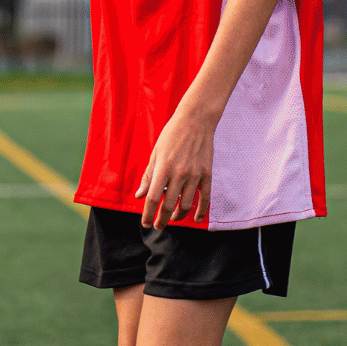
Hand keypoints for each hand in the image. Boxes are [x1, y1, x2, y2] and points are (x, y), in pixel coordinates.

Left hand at [135, 108, 215, 228]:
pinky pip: (205, 198)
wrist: (196, 120)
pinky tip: (196, 218)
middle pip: (169, 206)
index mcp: (163, 168)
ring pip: (186, 205)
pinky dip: (200, 211)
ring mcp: (195, 174)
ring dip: (178, 216)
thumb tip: (139, 196)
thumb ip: (149, 176)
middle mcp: (179, 174)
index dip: (148, 214)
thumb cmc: (172, 134)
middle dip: (162, 220)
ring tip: (173, 218)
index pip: (153, 198)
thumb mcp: (156, 153)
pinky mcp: (207, 174)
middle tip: (158, 226)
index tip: (146, 224)